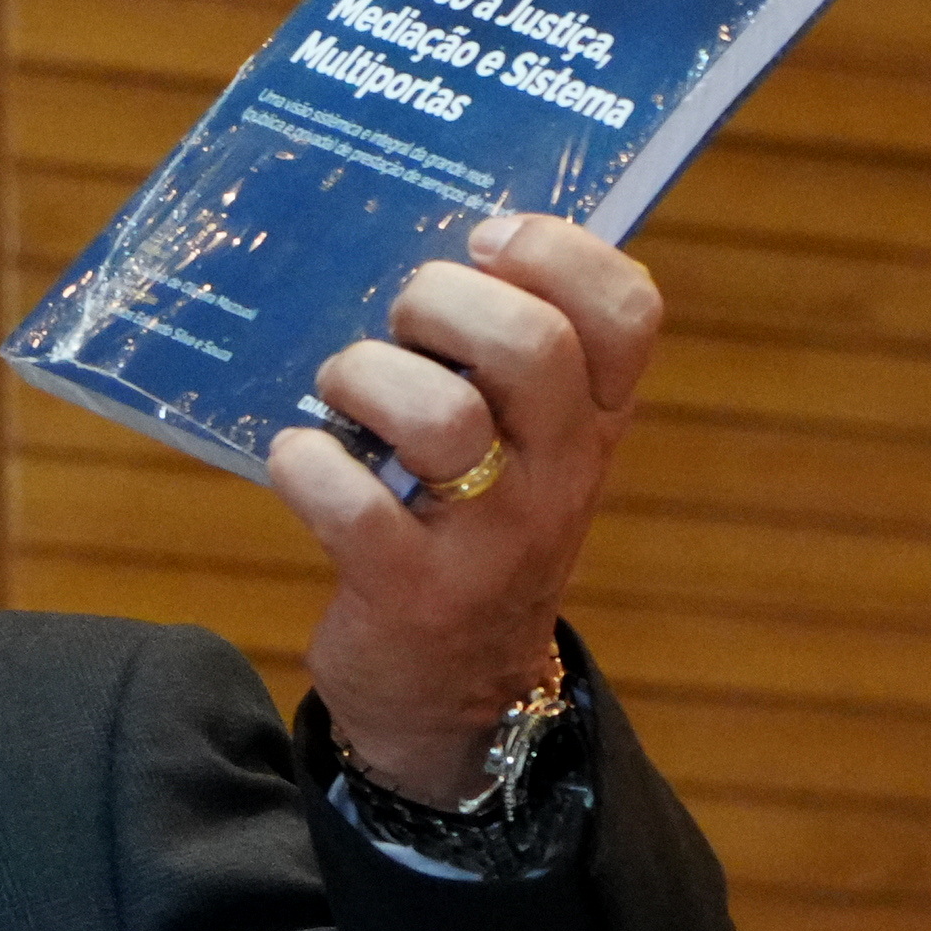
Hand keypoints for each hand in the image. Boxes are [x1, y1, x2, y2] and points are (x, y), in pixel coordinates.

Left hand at [257, 214, 659, 798]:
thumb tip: (407, 235)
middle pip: (534, 346)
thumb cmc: (467, 527)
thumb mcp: (518, 446)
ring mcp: (494, 539)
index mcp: (593, 420)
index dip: (561, 253)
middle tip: (398, 321)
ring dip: (366, 378)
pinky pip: (353, 506)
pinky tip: (300, 459)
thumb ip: (495, 357)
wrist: (454, 696)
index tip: (488, 239)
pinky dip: (306, 465)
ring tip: (341, 390)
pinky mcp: (416, 594)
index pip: (630, 312)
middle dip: (444, 303)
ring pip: (444, 419)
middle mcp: (561, 475)